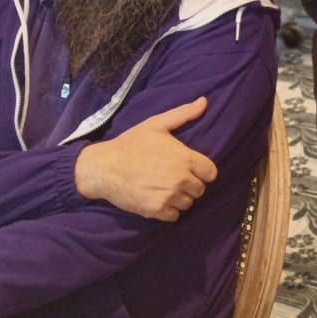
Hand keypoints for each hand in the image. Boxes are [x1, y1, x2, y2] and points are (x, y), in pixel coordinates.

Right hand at [74, 97, 216, 219]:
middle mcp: (180, 180)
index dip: (202, 171)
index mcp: (185, 159)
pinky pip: (174, 216)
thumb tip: (204, 101)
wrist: (105, 167)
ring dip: (180, 197)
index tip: (191, 169)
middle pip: (200, 189)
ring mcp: (168, 197)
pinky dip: (168, 210)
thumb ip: (184, 114)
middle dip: (191, 184)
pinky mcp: (156, 211)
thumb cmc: (131, 143)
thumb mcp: (157, 124)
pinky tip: (158, 198)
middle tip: (175, 177)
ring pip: (187, 203)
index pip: (211, 173)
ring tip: (165, 187)